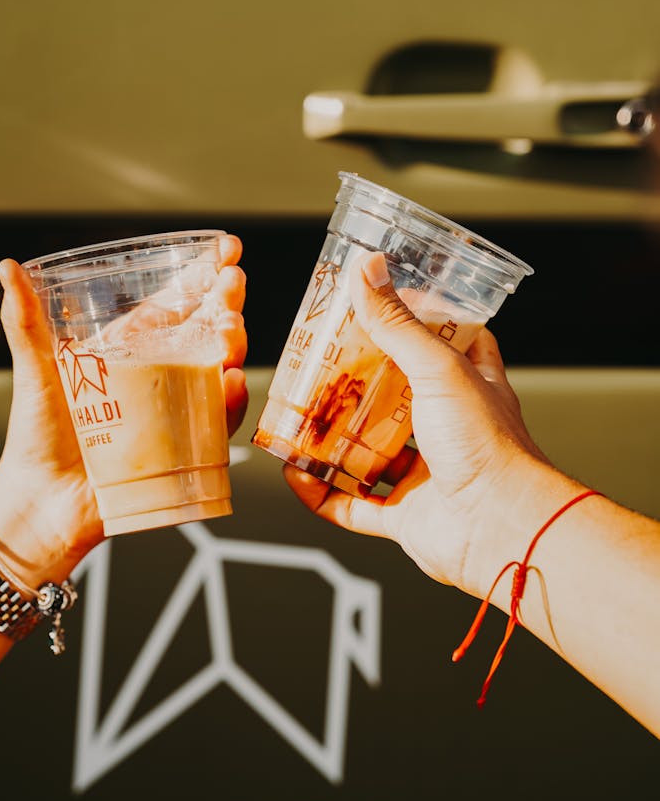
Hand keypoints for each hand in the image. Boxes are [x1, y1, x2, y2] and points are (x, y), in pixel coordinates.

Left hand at [0, 236, 247, 587]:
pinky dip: (229, 402)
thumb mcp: (33, 370)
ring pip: (219, 370)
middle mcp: (160, 376)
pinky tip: (230, 382)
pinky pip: (217, 422)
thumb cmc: (36, 436)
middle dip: (227, 303)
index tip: (226, 250)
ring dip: (233, 346)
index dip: (203, 276)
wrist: (41, 501)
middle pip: (206, 330)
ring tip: (230, 331)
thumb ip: (24, 321)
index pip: (175, 303)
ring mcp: (177, 411)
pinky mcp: (186, 448)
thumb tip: (7, 267)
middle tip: (233, 284)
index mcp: (130, 349)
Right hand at [284, 252, 551, 594]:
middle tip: (321, 365)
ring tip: (301, 417)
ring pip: (372, 452)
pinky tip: (298, 477)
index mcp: (470, 387)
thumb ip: (398, 325)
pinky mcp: (408, 516)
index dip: (418, 324)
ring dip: (335, 440)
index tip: (381, 308)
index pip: (448, 344)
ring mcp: (428, 474)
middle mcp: (450, 428)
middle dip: (359, 385)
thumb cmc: (489, 446)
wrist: (503, 529)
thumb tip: (368, 271)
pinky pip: (355, 505)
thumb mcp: (438, 369)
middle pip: (397, 399)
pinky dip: (324, 494)